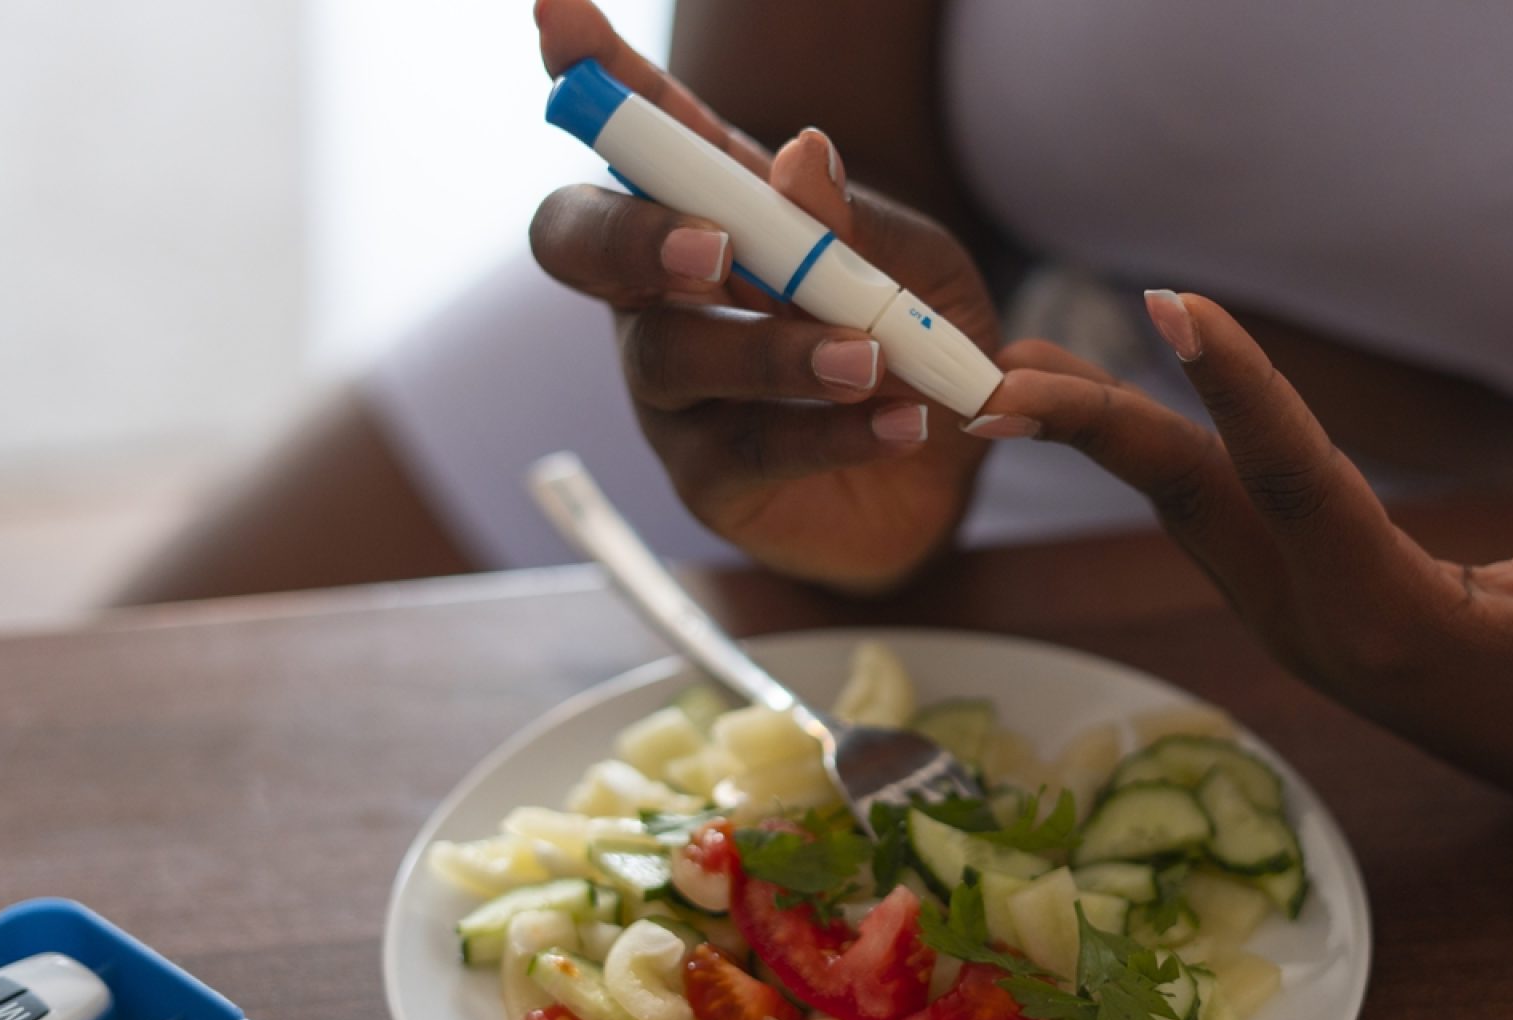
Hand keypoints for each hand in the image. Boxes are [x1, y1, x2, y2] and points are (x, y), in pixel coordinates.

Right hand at [529, 0, 999, 591]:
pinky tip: (900, 424)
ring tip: (869, 359)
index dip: (595, 78)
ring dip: (772, 351)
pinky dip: (827, 432)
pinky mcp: (706, 477)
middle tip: (717, 249)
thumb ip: (856, 223)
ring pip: (670, 354)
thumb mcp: (918, 269)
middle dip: (634, 233)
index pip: (642, 136)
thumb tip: (801, 156)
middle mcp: (664, 295)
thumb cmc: (917, 351)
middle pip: (580, 242)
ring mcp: (673, 390)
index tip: (561, 18)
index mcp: (713, 214)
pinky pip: (746, 448)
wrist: (952, 481)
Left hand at [975, 292, 1512, 813]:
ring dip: (1103, 438)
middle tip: (999, 370)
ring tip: (1019, 363)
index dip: (1238, 392)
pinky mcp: (1291, 609)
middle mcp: (1319, 625)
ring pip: (1184, 512)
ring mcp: (1292, 623)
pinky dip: (1147, 456)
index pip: (1301, 486)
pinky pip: (1205, 519)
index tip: (1170, 306)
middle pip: (1196, 505)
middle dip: (1098, 431)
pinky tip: (1098, 405)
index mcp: (1399, 622)